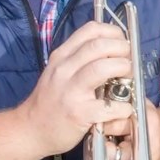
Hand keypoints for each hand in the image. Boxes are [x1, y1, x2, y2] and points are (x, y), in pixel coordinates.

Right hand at [20, 20, 135, 155]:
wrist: (30, 129)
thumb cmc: (50, 100)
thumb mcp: (58, 71)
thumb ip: (78, 59)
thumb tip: (112, 50)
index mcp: (62, 56)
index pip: (91, 30)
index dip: (113, 32)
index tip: (122, 43)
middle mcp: (64, 69)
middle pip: (99, 45)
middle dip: (122, 49)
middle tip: (128, 61)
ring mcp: (70, 91)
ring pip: (102, 68)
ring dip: (123, 69)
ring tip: (128, 79)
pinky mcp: (79, 113)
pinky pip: (108, 106)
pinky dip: (123, 106)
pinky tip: (123, 109)